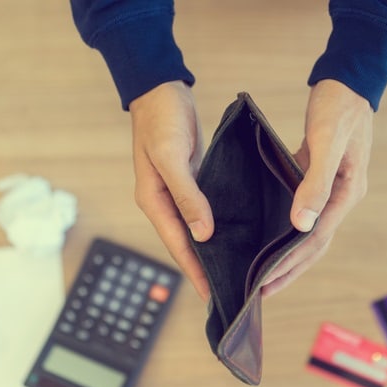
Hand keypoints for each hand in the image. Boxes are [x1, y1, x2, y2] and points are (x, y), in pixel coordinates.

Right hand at [130, 81, 213, 300]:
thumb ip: (187, 196)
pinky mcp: (191, 181)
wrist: (160, 91)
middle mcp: (164, 202)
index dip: (194, 271)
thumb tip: (203, 234)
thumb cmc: (162, 121)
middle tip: (226, 291)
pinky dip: (214, 226)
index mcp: (154, 201)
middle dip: (203, 268)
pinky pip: (202, 211)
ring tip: (232, 271)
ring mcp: (177, 192)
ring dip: (210, 250)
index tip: (211, 295)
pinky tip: (231, 235)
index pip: (178, 245)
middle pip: (186, 243)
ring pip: (195, 229)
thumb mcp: (172, 157)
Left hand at [261, 79, 372, 296]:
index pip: (315, 238)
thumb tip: (301, 225)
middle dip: (289, 270)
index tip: (266, 282)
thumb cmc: (338, 108)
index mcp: (346, 193)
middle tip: (260, 292)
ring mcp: (333, 190)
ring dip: (289, 255)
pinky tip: (269, 236)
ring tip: (264, 274)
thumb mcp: (326, 142)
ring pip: (310, 232)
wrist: (348, 81)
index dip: (290, 263)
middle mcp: (342, 197)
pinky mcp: (320, 179)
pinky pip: (304, 213)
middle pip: (315, 244)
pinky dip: (288, 229)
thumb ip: (315, 183)